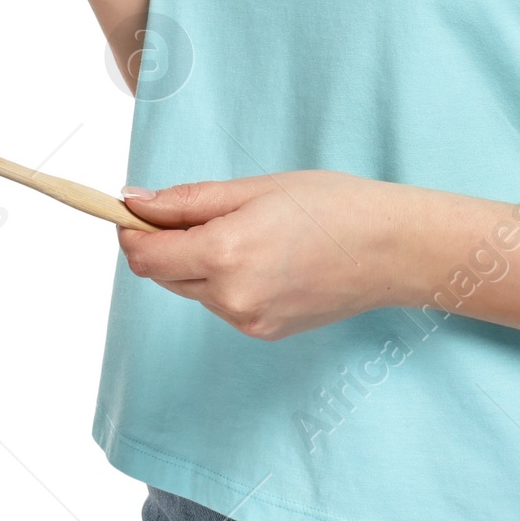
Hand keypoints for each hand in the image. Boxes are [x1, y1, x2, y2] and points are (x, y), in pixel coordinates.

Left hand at [116, 171, 416, 340]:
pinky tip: (263, 255)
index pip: (147, 255)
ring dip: (196, 261)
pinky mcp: (264, 332)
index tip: (127, 210)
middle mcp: (230, 296)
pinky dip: (224, 279)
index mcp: (226, 254)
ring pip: (194, 289)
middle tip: (189, 209)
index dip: (129, 231)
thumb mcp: (257, 188)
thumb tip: (135, 202)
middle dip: (163, 242)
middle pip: (164, 274)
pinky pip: (223, 303)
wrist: (391, 250)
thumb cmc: (333, 205)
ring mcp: (248, 321)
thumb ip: (190, 200)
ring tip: (244, 228)